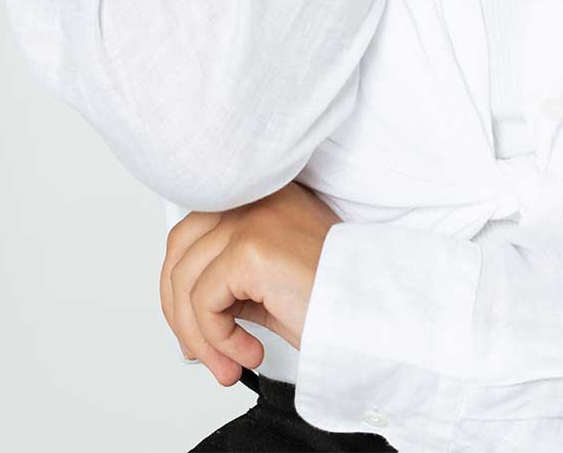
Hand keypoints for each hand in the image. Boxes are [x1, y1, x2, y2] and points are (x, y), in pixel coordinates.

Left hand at [159, 178, 343, 387]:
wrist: (383, 318)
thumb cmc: (340, 302)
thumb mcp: (274, 282)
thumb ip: (231, 280)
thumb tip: (186, 314)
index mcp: (260, 196)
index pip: (193, 232)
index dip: (182, 284)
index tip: (194, 330)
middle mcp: (253, 198)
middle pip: (180, 251)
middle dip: (181, 312)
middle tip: (201, 356)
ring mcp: (250, 219)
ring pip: (185, 280)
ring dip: (200, 336)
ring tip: (228, 366)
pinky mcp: (250, 249)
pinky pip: (204, 301)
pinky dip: (217, 338)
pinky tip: (249, 353)